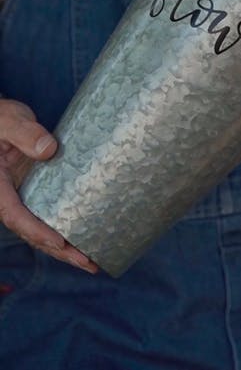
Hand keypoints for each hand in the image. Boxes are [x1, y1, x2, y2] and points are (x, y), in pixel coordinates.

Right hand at [0, 98, 97, 272]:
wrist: (0, 121)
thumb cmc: (0, 118)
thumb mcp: (8, 120)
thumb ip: (24, 132)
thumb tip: (49, 149)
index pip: (14, 214)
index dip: (36, 230)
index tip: (59, 240)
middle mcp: (7, 197)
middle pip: (30, 231)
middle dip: (58, 249)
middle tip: (88, 262)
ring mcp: (21, 196)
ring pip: (39, 228)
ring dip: (63, 246)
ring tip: (92, 260)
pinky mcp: (34, 192)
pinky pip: (46, 215)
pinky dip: (63, 228)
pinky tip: (85, 236)